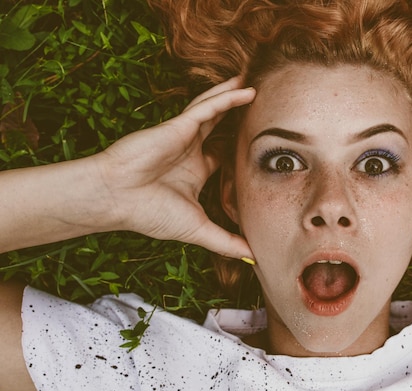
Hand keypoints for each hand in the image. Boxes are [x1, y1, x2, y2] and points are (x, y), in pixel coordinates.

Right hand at [95, 77, 255, 259]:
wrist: (116, 199)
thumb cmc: (149, 213)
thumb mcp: (198, 229)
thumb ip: (226, 241)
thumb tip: (254, 257)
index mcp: (196, 170)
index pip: (225, 153)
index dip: (243, 147)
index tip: (265, 143)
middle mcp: (191, 149)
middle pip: (223, 126)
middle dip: (241, 114)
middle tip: (266, 105)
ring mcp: (185, 135)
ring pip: (216, 109)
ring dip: (236, 96)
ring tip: (257, 84)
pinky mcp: (178, 125)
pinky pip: (207, 107)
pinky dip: (227, 98)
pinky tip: (247, 91)